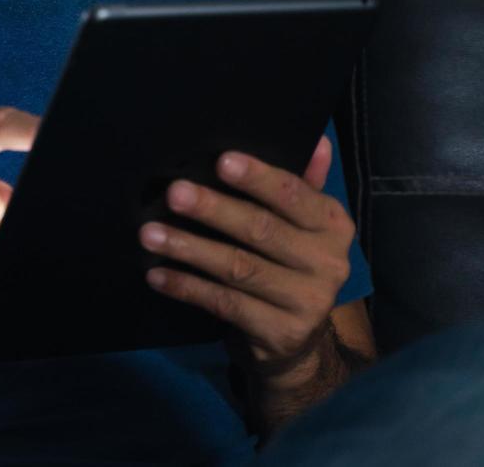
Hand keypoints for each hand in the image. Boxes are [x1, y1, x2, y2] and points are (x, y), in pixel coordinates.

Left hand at [139, 137, 353, 380]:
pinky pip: (224, 303)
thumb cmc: (289, 265)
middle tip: (174, 193)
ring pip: (238, 268)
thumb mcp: (301, 225)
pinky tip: (157, 274)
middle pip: (261, 230)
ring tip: (149, 233)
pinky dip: (187, 287)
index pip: (294, 195)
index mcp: (333, 226)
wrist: (297, 343)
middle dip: (213, 210)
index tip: (221, 162)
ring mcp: (308, 302)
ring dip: (189, 248)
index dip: (258, 179)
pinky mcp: (281, 333)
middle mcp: (328, 263)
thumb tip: (318, 141)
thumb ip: (304, 185)